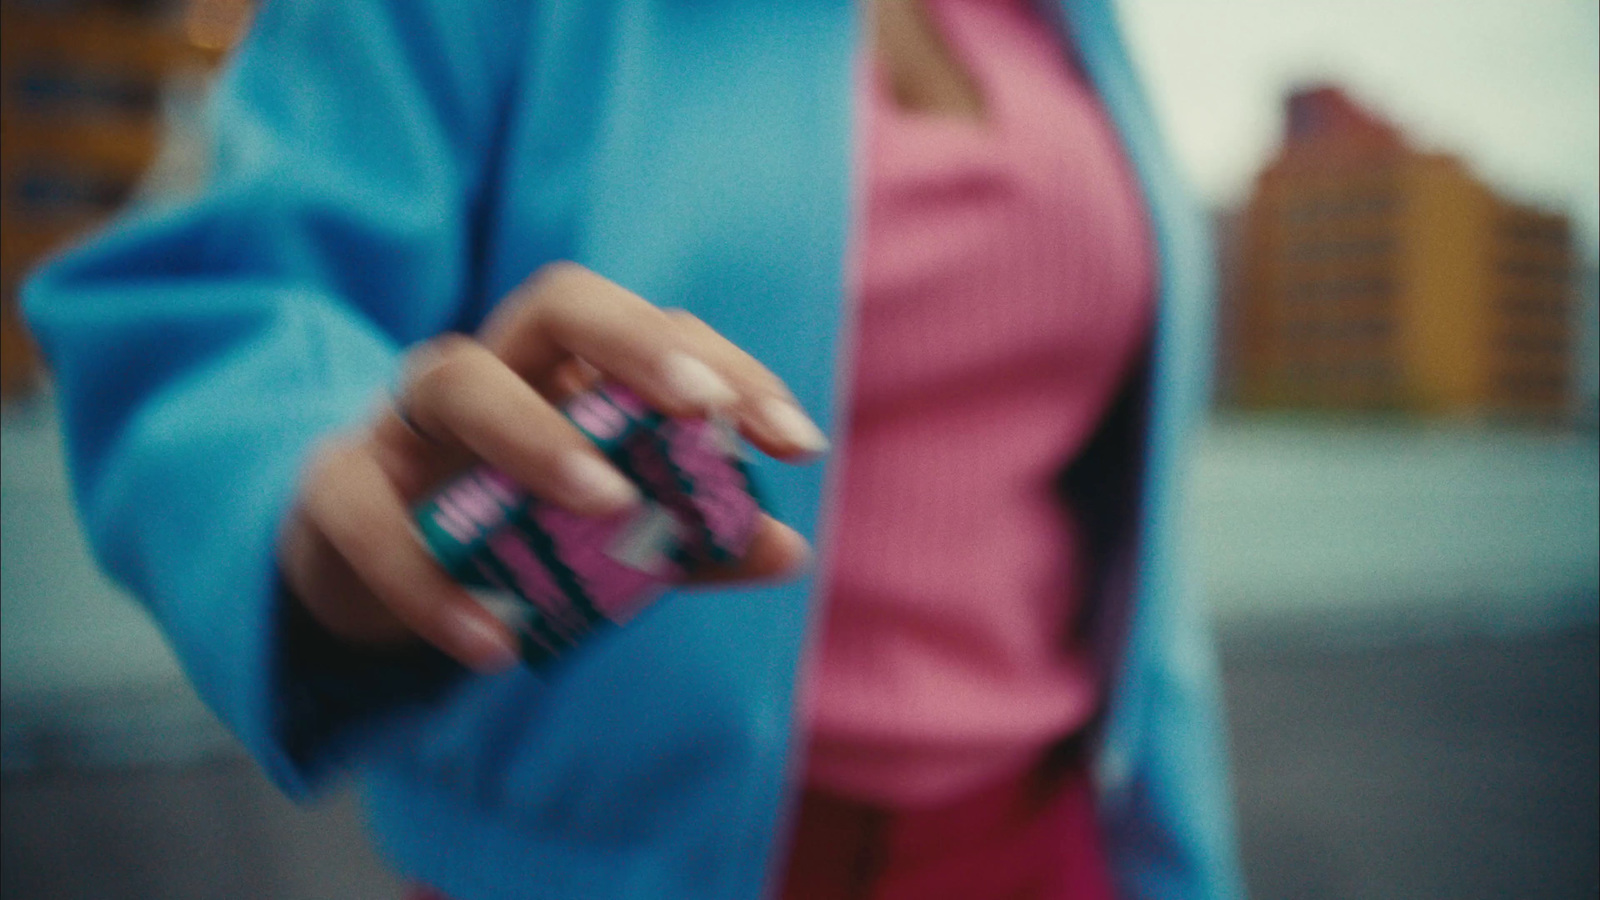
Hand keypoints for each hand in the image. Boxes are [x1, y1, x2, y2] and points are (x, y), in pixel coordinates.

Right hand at [276, 262, 827, 671]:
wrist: (366, 581)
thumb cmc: (504, 540)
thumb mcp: (604, 544)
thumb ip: (691, 544)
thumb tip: (788, 547)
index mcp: (565, 374)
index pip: (655, 335)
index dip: (732, 373)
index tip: (797, 443)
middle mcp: (492, 370)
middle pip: (559, 305)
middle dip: (640, 345)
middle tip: (704, 409)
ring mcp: (406, 422)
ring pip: (456, 379)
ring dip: (538, 436)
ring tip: (611, 504)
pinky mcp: (335, 489)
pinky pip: (368, 514)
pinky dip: (427, 580)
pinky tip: (492, 643)